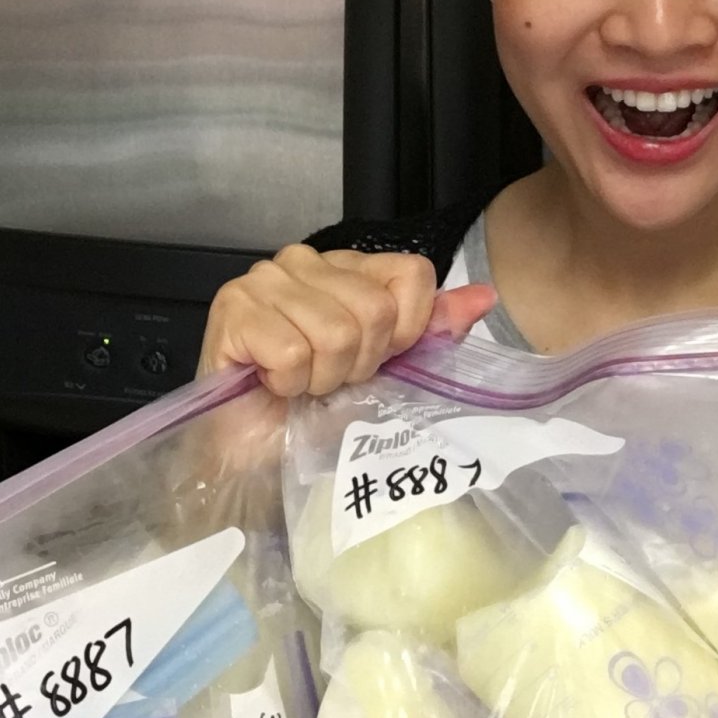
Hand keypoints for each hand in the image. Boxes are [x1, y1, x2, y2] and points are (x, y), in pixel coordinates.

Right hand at [197, 245, 495, 396]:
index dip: (405, 331)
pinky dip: (288, 383)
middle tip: (329, 379)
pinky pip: (291, 351)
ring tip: (301, 383)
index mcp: (349, 267)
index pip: (412, 274)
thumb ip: (434, 329)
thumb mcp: (389, 367)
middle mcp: (305, 261)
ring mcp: (264, 281)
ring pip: (335, 332)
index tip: (376, 360)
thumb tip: (485, 296)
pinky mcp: (232, 310)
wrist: (256, 455)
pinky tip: (272, 384)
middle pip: (375, 309)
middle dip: (359, 362)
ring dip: (323, 377)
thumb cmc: (316, 408)